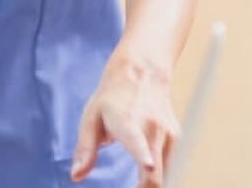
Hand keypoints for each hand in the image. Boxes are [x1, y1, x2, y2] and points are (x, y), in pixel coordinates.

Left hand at [70, 53, 179, 186]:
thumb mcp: (90, 119)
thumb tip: (76, 177)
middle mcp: (152, 129)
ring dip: (150, 186)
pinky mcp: (175, 138)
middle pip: (155, 172)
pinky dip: (156, 175)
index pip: (137, 141)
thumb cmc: (111, 99)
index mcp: (127, 122)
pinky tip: (145, 181)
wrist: (142, 74)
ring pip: (164, 174)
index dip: (143, 157)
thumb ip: (85, 150)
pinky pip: (167, 165)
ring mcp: (167, 134)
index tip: (147, 165)